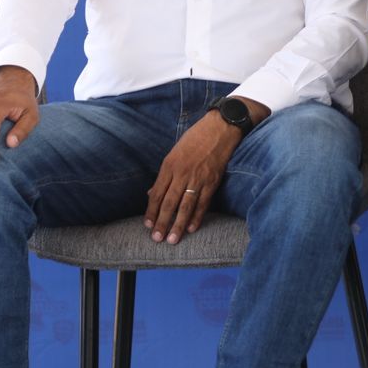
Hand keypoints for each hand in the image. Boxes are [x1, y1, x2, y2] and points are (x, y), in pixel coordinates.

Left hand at [145, 111, 243, 243]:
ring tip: (172, 239)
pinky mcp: (212, 181)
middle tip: (157, 239)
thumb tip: (152, 193)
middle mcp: (181, 173)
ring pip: (185, 206)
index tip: (147, 225)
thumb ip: (164, 175)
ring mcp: (197, 178)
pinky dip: (197, 217)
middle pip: (168, 203)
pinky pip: (203, 203)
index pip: (157, 193)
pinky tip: (191, 228)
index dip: (151, 211)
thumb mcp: (174, 152)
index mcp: (169, 165)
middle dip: (162, 222)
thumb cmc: (195, 138)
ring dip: (177, 224)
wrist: (219, 128)